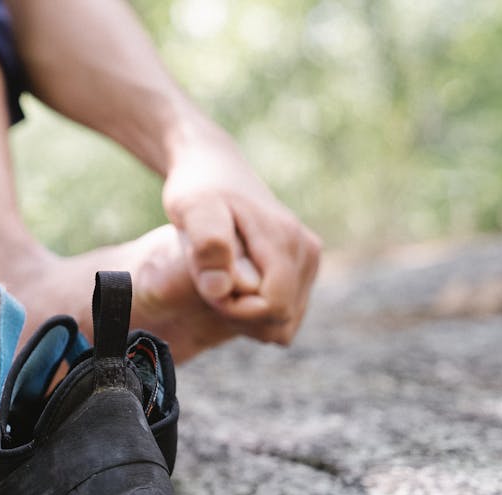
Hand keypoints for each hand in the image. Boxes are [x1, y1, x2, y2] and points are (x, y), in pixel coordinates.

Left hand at [161, 136, 321, 344]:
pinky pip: (287, 311)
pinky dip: (258, 310)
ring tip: (219, 282)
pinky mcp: (305, 262)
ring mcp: (309, 257)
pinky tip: (233, 286)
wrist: (213, 166)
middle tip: (209, 285)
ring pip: (285, 320)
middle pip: (281, 319)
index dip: (236, 311)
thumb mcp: (192, 210)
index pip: (272, 308)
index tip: (207, 287)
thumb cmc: (197, 188)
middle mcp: (306, 250)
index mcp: (284, 241)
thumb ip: (207, 245)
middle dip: (241, 315)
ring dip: (248, 315)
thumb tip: (222, 288)